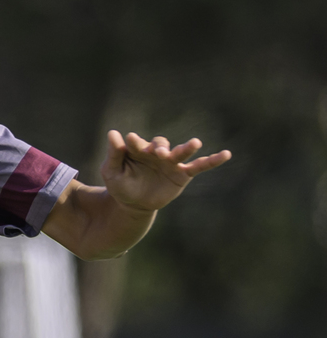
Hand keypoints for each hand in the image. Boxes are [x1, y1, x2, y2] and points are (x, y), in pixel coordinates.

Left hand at [101, 131, 230, 215]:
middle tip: (158, 152)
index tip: (129, 139)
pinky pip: (200, 166)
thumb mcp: (111, 172)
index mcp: (138, 150)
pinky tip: (226, 154)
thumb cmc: (120, 184)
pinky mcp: (182, 174)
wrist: (133, 204)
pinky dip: (213, 160)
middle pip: (161, 144)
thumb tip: (113, 133)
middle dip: (160, 147)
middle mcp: (157, 152)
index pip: (137, 143)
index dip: (135, 142)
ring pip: (181, 152)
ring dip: (187, 147)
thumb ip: (113, 154)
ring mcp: (171, 162)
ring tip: (195, 143)